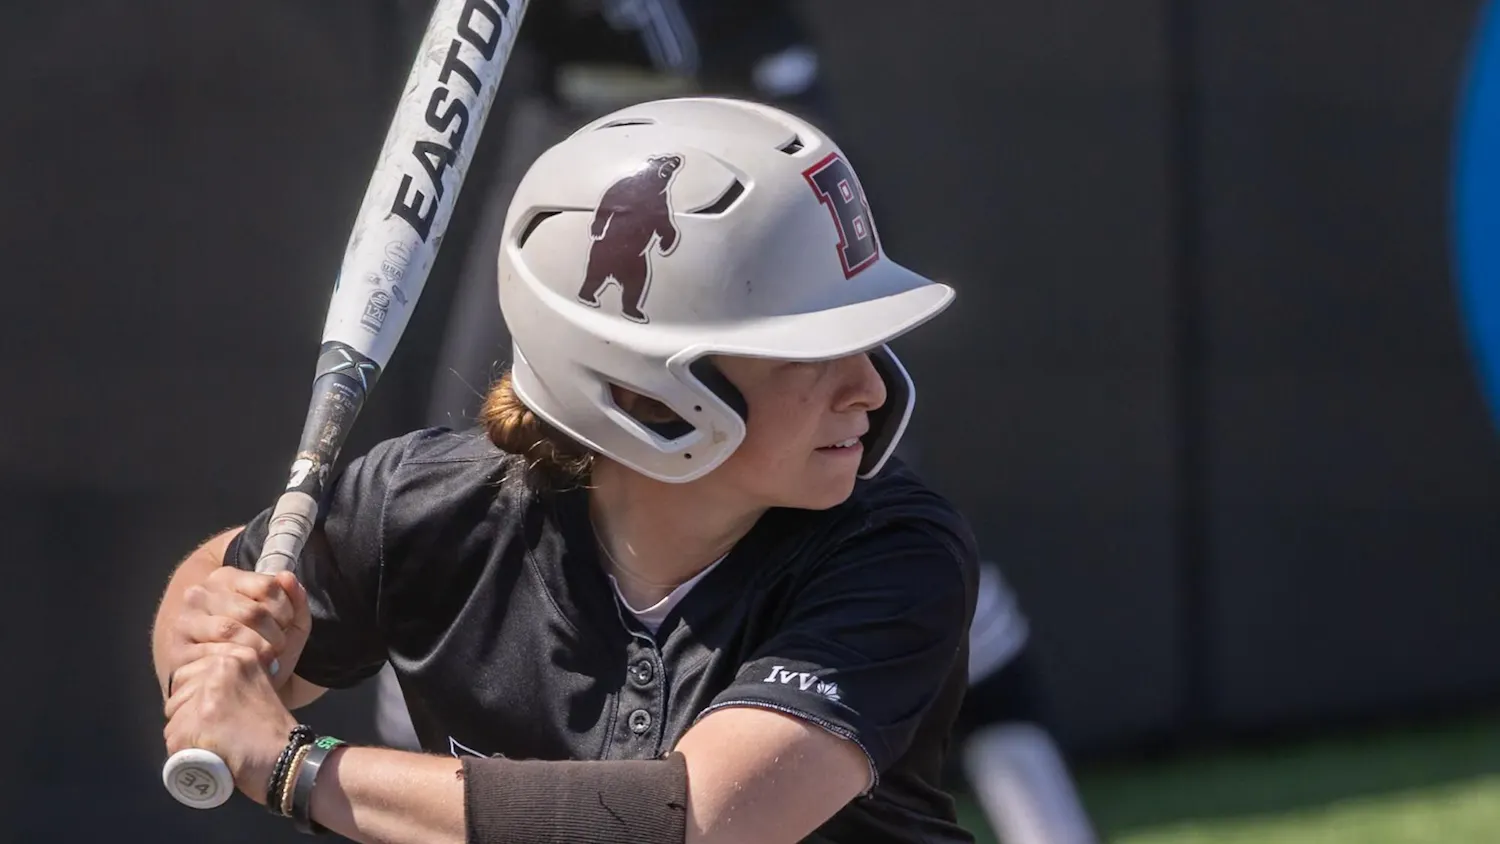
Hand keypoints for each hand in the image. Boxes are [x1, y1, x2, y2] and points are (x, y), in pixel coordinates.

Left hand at [163, 644, 300, 805]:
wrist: (287, 760)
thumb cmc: (272, 731)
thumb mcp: (257, 687)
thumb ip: (233, 680)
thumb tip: (201, 685)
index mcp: (237, 656)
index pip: (188, 672)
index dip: (194, 698)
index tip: (213, 714)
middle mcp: (220, 668)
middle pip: (177, 693)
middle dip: (186, 715)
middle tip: (213, 731)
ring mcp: (207, 695)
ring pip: (173, 717)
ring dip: (185, 735)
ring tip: (212, 744)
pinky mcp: (197, 722)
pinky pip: (172, 739)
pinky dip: (183, 753)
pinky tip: (205, 755)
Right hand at [166, 567, 310, 698]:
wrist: (235, 684)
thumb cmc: (263, 646)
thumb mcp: (288, 622)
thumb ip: (295, 597)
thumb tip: (286, 576)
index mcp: (226, 578)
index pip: (268, 586)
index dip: (286, 610)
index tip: (287, 625)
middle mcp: (200, 594)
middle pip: (251, 611)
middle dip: (274, 635)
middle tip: (278, 648)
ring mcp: (185, 621)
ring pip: (230, 630)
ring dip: (257, 650)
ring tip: (266, 660)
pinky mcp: (177, 650)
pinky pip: (212, 654)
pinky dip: (236, 663)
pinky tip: (245, 668)